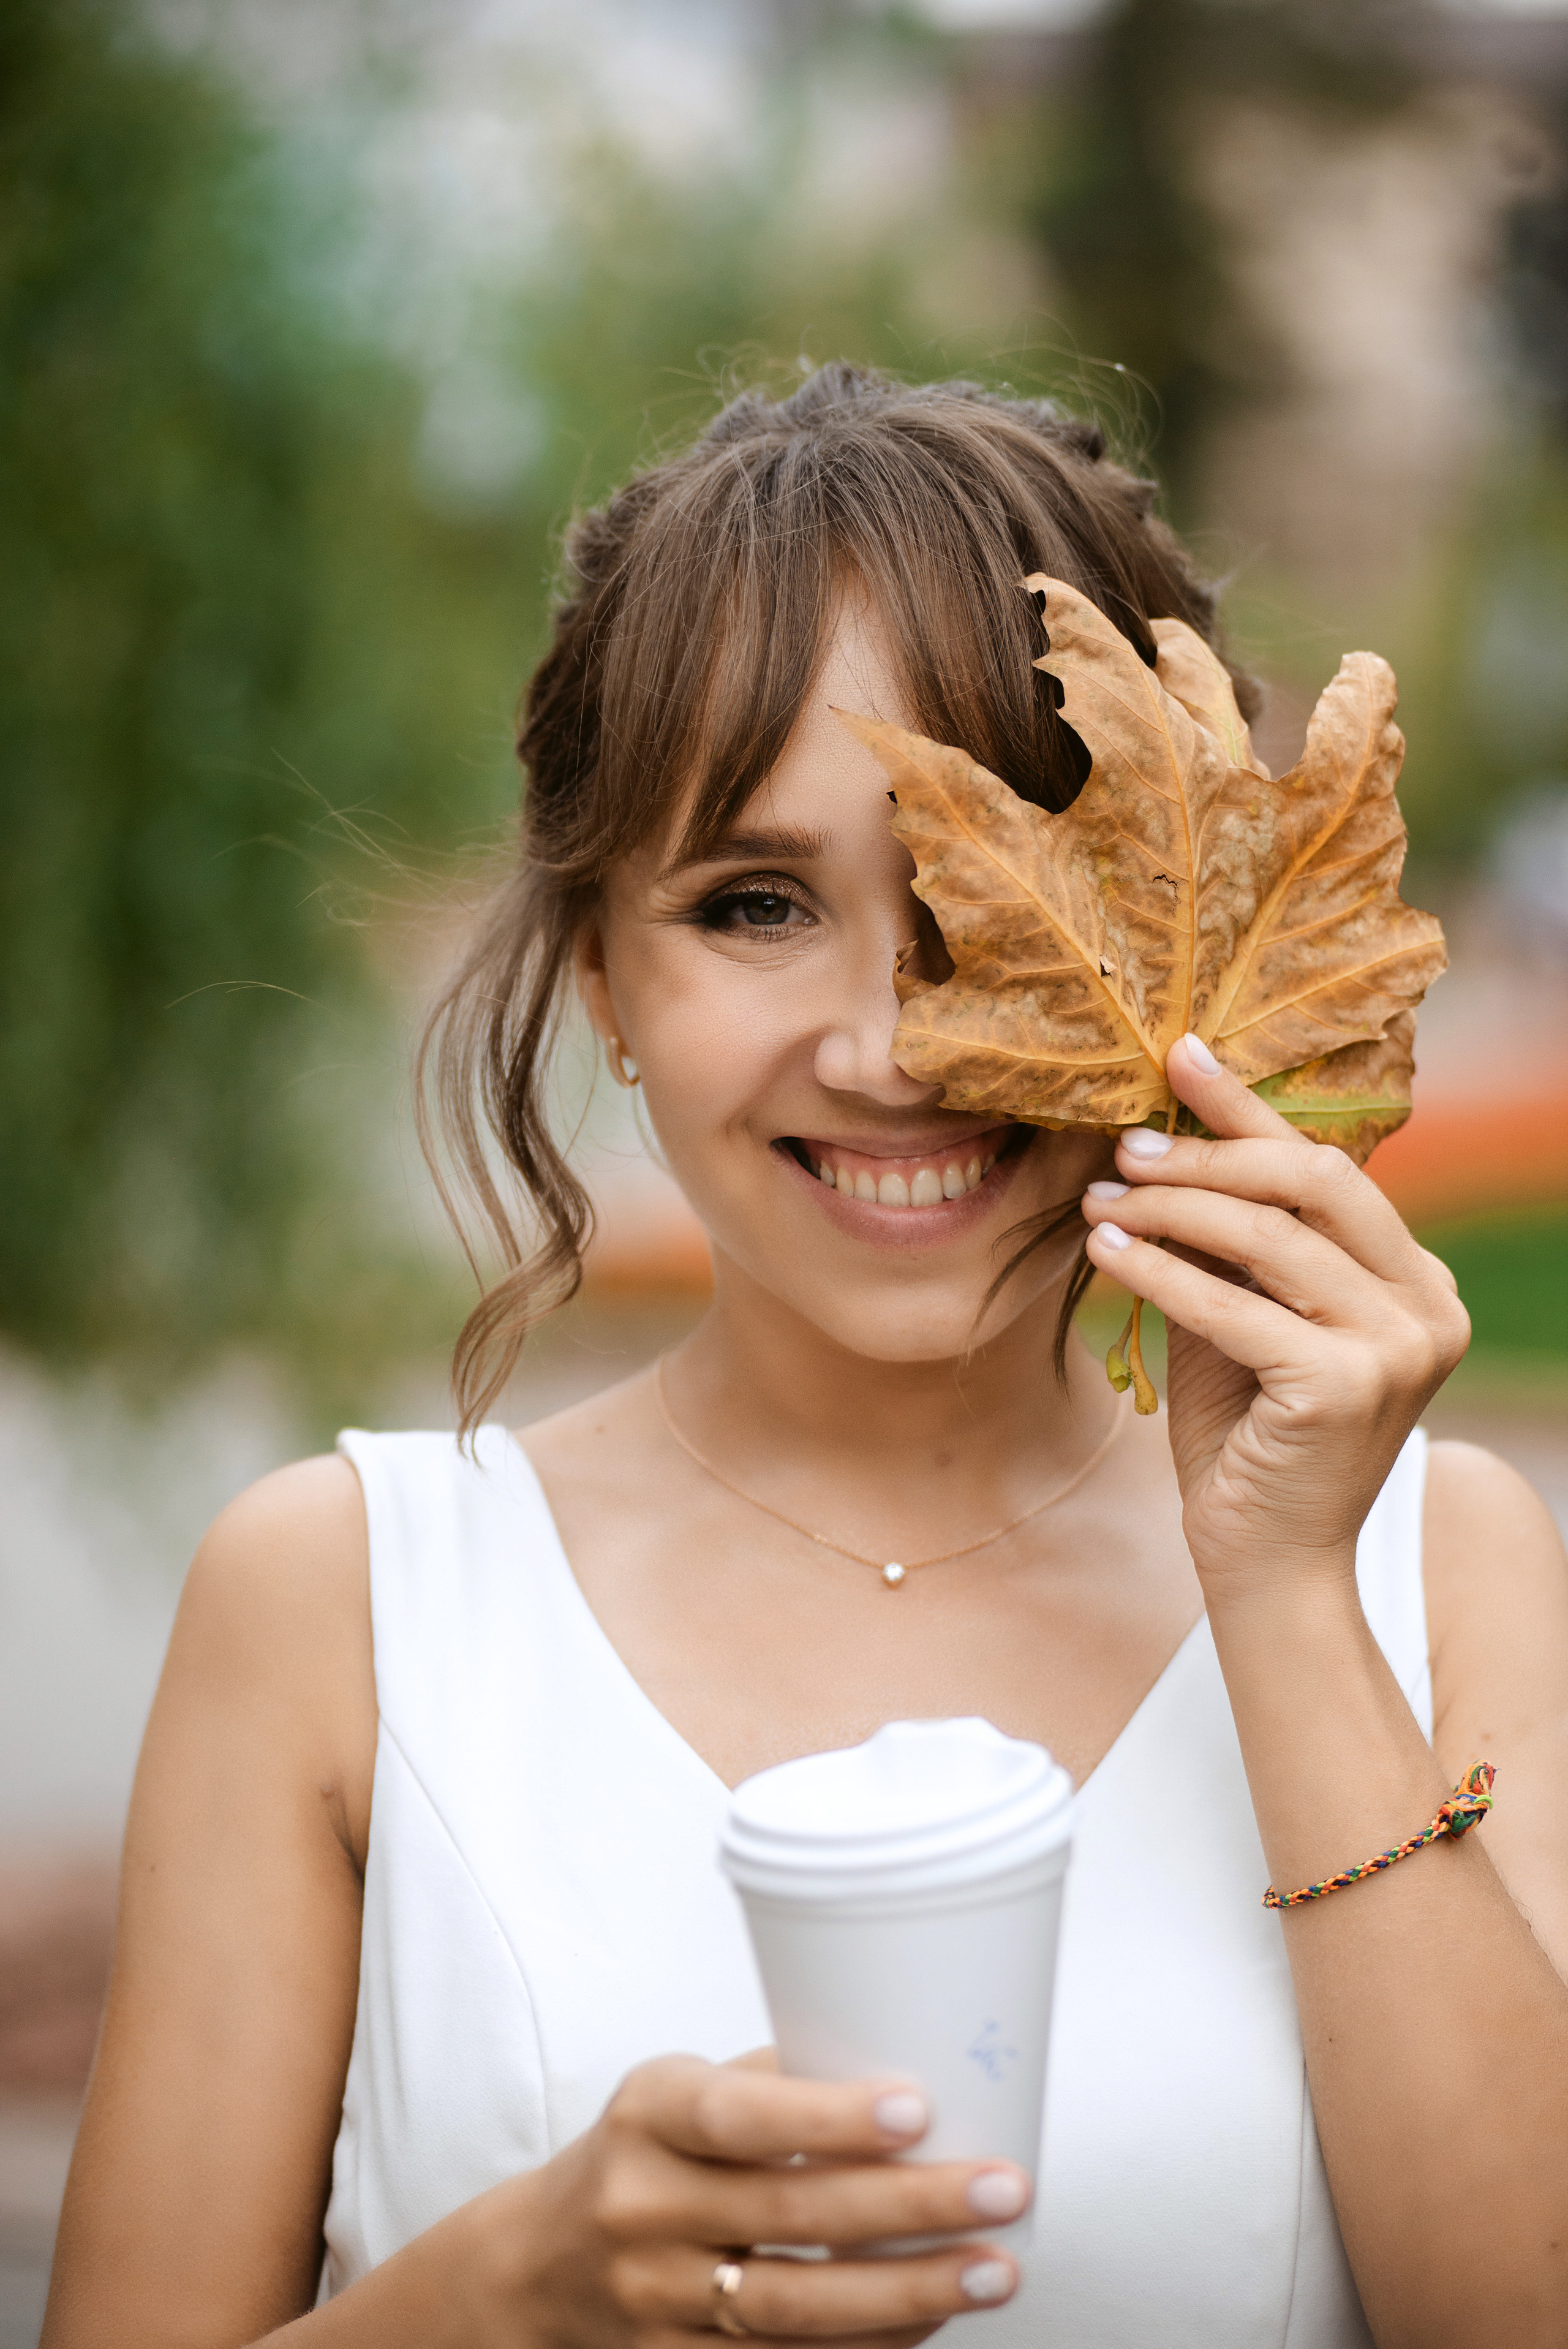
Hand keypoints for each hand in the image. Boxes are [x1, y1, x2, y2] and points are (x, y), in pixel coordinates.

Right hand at [491, 2050, 1026, 2347]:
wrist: (540, 2266)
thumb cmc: (644, 2155)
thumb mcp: (680, 2094)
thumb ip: (775, 2082)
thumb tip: (905, 2059)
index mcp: (649, 2116)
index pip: (739, 2116)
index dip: (826, 2116)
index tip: (917, 2108)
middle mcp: (644, 2209)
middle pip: (789, 2219)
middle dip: (910, 2206)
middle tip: (1002, 2187)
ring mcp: (656, 2301)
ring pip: (796, 2311)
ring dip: (909, 2293)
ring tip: (994, 2269)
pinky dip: (871, 2348)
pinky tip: (935, 2321)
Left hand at [1079, 1034, 1469, 1598]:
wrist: (1267, 1562)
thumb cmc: (1246, 1436)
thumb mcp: (1243, 1317)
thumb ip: (1232, 1242)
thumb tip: (1165, 1139)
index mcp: (1415, 1279)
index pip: (1328, 1168)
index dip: (1249, 1108)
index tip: (1180, 1056)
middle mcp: (1428, 1305)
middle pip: (1313, 1183)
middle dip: (1209, 1153)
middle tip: (1125, 1148)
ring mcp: (1398, 1347)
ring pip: (1268, 1236)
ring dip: (1170, 1208)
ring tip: (1099, 1200)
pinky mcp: (1344, 1388)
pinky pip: (1230, 1305)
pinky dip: (1158, 1272)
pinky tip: (1104, 1253)